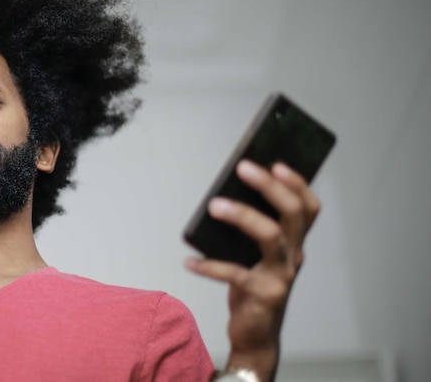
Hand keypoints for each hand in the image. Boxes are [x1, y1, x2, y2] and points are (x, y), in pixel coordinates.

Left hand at [185, 160, 319, 381]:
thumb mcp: (254, 256)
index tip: (277, 163)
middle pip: (292, 213)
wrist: (256, 335)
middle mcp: (293, 256)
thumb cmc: (252, 287)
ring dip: (241, 216)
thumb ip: (248, 231)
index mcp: (294, 243)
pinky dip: (209, 265)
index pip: (307, 207)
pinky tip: (189, 261)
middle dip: (268, 186)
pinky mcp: (263, 294)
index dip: (297, 184)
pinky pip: (235, 273)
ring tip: (213, 206)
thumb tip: (221, 196)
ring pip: (269, 236)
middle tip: (242, 168)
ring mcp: (281, 276)